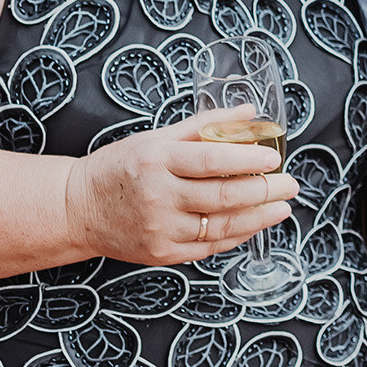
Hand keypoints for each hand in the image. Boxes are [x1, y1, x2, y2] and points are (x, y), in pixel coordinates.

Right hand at [65, 107, 298, 267]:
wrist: (76, 209)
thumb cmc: (119, 168)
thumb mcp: (156, 137)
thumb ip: (204, 125)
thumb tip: (249, 113)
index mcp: (156, 160)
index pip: (210, 160)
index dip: (246, 159)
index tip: (274, 157)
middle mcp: (157, 196)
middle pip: (221, 195)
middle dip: (263, 190)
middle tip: (290, 184)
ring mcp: (159, 228)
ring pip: (219, 225)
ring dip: (258, 217)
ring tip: (282, 207)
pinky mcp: (161, 253)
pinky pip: (208, 247)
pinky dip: (236, 236)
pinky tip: (255, 225)